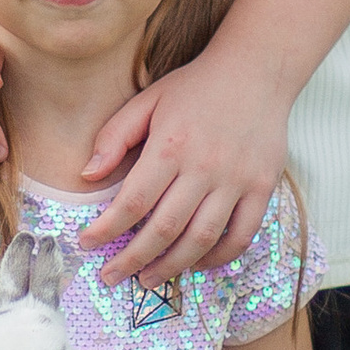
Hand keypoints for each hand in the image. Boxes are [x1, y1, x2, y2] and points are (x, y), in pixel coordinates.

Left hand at [78, 46, 289, 286]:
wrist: (257, 70)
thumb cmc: (196, 87)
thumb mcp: (147, 100)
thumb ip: (114, 136)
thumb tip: (87, 176)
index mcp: (170, 145)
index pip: (133, 202)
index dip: (107, 230)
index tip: (87, 244)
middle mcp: (204, 167)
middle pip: (164, 229)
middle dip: (132, 259)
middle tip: (112, 276)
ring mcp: (237, 180)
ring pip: (201, 240)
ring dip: (171, 267)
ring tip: (148, 279)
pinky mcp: (262, 188)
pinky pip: (241, 236)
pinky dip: (218, 258)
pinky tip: (196, 264)